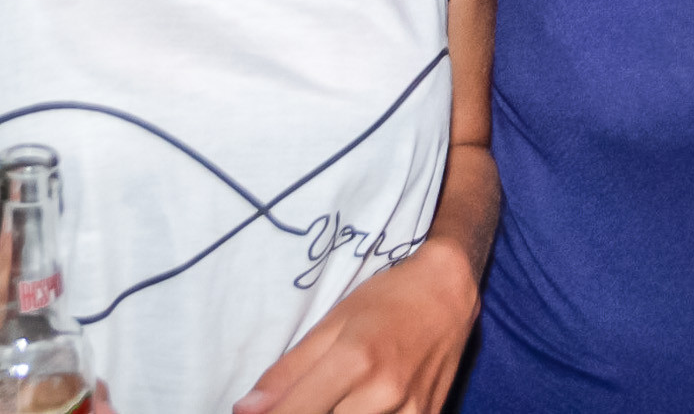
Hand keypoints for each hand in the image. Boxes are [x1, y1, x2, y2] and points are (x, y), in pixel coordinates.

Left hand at [232, 243, 479, 413]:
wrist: (450, 292)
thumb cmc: (388, 300)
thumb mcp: (331, 322)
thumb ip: (287, 372)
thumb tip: (244, 412)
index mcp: (354, 360)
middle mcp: (384, 393)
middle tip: (300, 403)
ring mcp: (411, 413)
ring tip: (332, 401)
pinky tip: (354, 406)